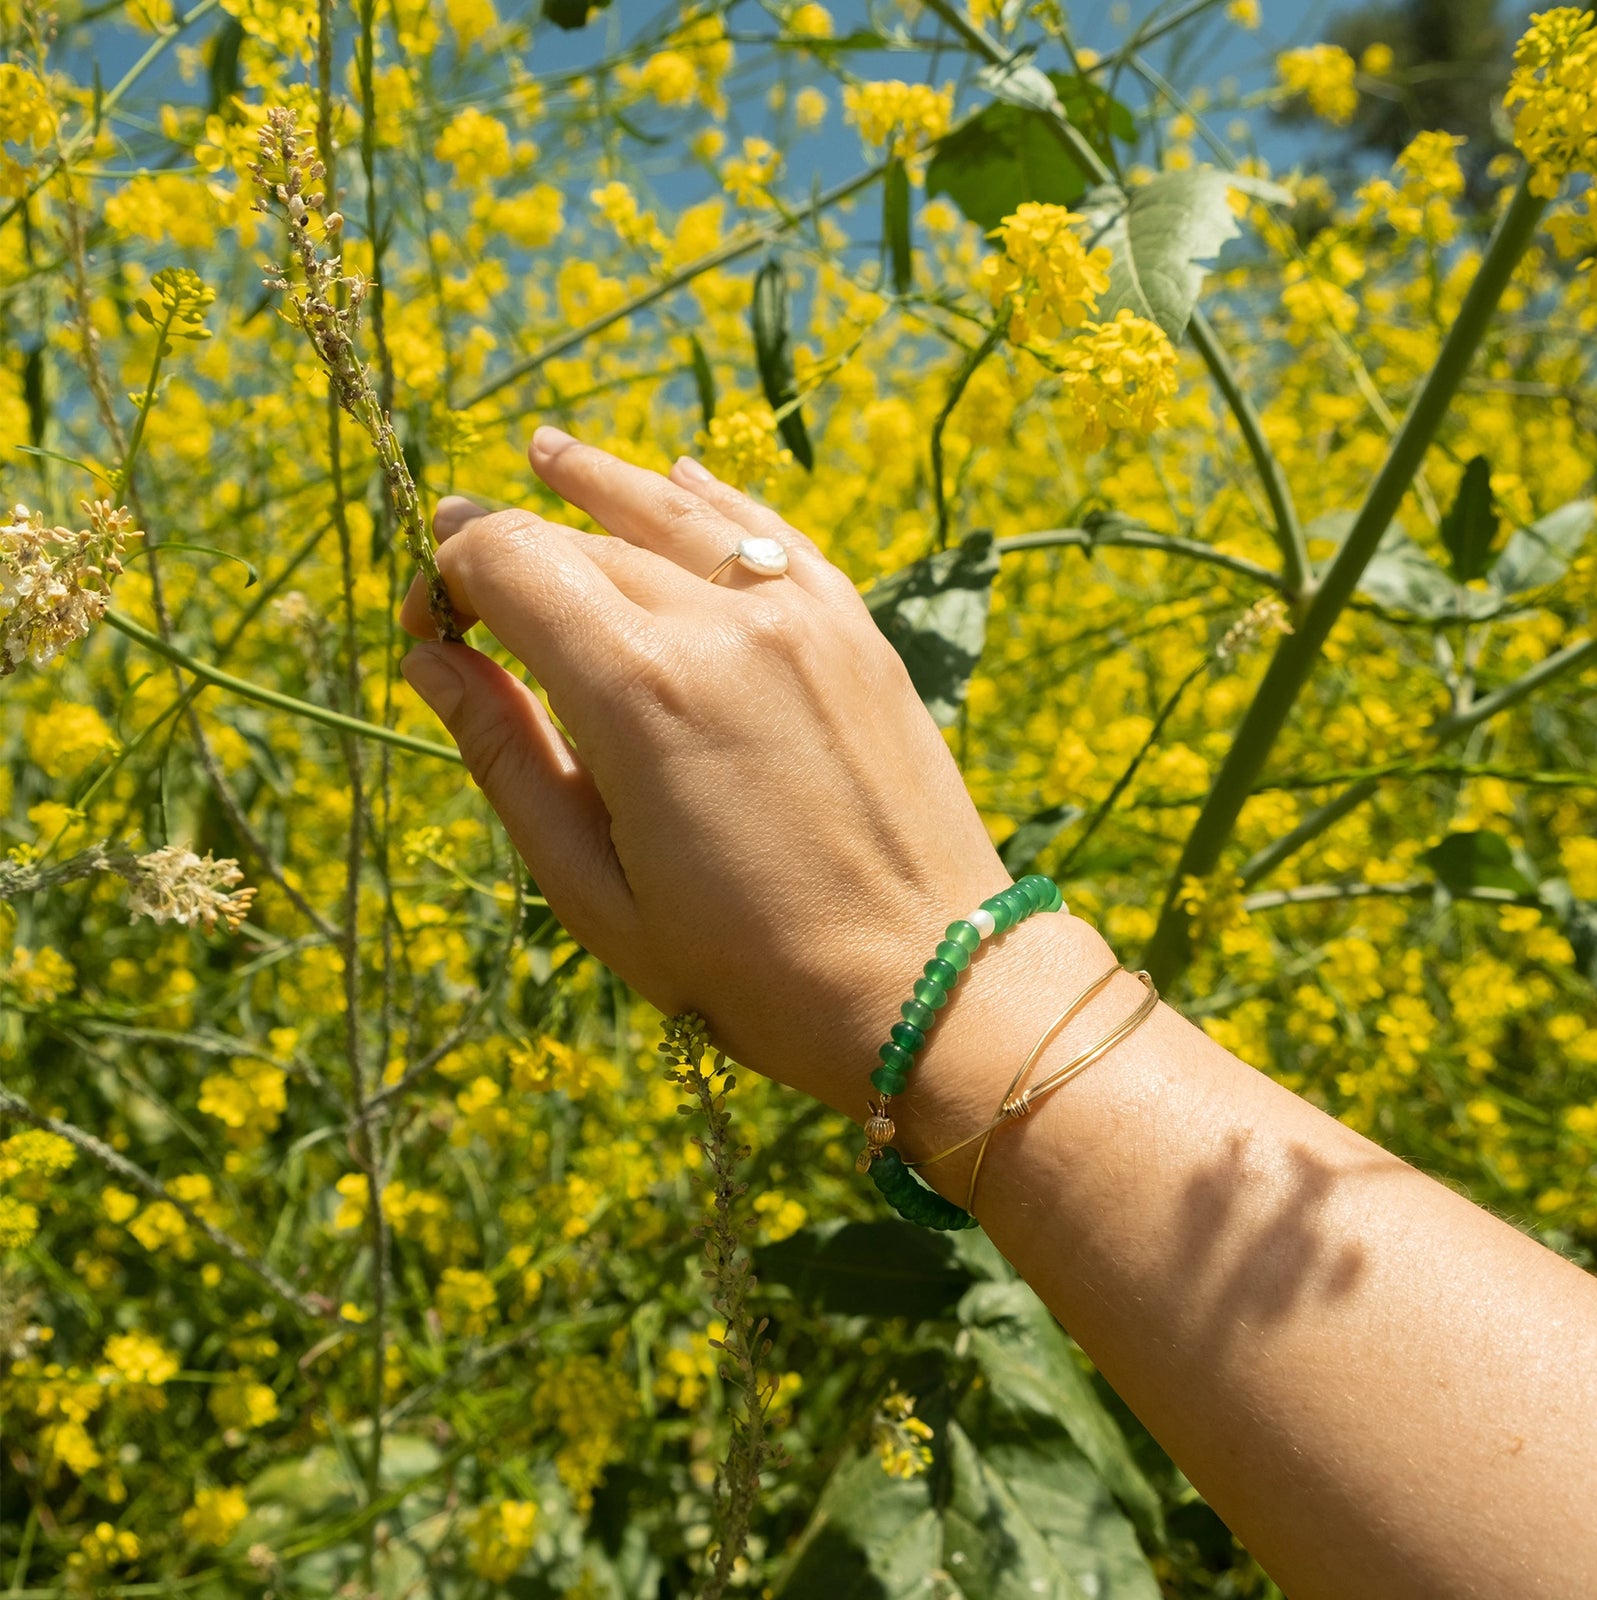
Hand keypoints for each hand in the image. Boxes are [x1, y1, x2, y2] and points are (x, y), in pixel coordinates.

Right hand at [399, 428, 1102, 1127]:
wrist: (930, 983)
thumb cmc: (747, 966)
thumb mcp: (596, 890)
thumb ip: (508, 757)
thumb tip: (429, 659)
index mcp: (640, 693)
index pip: (512, 563)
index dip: (449, 574)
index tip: (427, 623)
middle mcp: (722, 625)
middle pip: (585, 539)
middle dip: (511, 547)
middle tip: (468, 575)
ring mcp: (802, 617)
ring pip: (675, 515)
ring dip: (600, 486)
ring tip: (544, 454)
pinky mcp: (856, 630)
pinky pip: (767, 535)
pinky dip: (711, 501)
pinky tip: (677, 476)